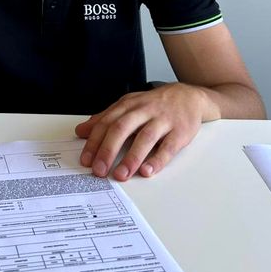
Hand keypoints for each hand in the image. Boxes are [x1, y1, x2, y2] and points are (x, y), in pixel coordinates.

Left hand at [75, 83, 215, 180]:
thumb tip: (81, 131)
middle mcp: (144, 111)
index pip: (107, 123)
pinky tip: (147, 171)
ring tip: (121, 175)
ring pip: (145, 138)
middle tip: (99, 170)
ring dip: (132, 158)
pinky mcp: (180, 132)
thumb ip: (104, 118)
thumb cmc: (154, 104)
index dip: (94, 141)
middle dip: (108, 150)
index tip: (86, 160)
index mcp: (128, 106)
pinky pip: (168, 147)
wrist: (189, 96)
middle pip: (122, 128)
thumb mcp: (127, 106)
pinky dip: (157, 160)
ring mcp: (163, 120)